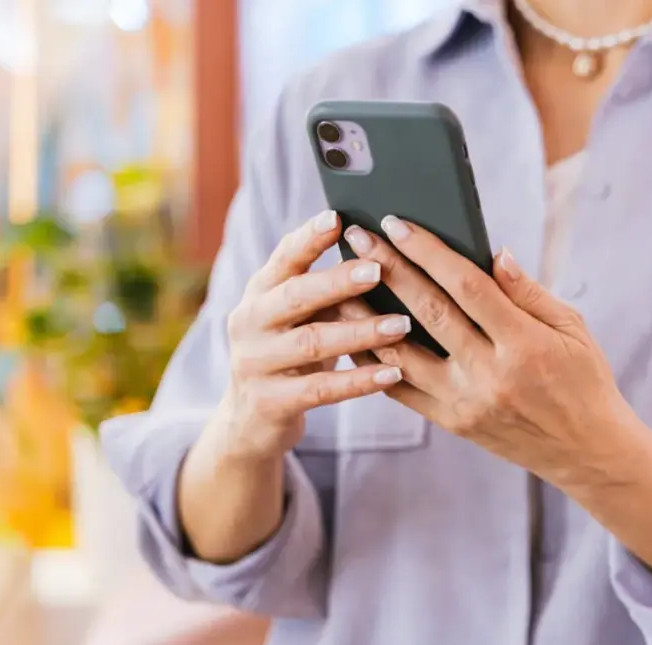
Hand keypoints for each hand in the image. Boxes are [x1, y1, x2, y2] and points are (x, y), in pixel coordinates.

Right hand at [218, 210, 412, 461]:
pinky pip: (320, 390)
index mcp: (260, 292)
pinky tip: (392, 373)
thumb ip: (328, 289)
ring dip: (360, 332)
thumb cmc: (292, 354)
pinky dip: (359, 381)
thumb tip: (385, 253)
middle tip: (378, 269)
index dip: (309, 238)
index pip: (283, 257)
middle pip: (295, 296)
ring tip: (402, 324)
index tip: (338, 218)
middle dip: (337, 281)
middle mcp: (249, 322)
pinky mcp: (269, 402)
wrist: (251, 419)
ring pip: (312, 342)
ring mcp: (255, 363)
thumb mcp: (300, 317)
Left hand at [340, 217, 633, 482]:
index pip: (468, 286)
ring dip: (365, 315)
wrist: (586, 451)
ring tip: (339, 284)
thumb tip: (493, 253)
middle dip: (388, 269)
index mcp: (525, 343)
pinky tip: (353, 334)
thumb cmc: (584, 380)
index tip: (397, 223)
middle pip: (428, 311)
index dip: (428, 251)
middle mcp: (490, 374)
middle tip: (357, 238)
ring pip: (402, 352)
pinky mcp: (452, 422)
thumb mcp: (573, 329)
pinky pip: (401, 388)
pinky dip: (374, 360)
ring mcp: (466, 402)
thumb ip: (528, 292)